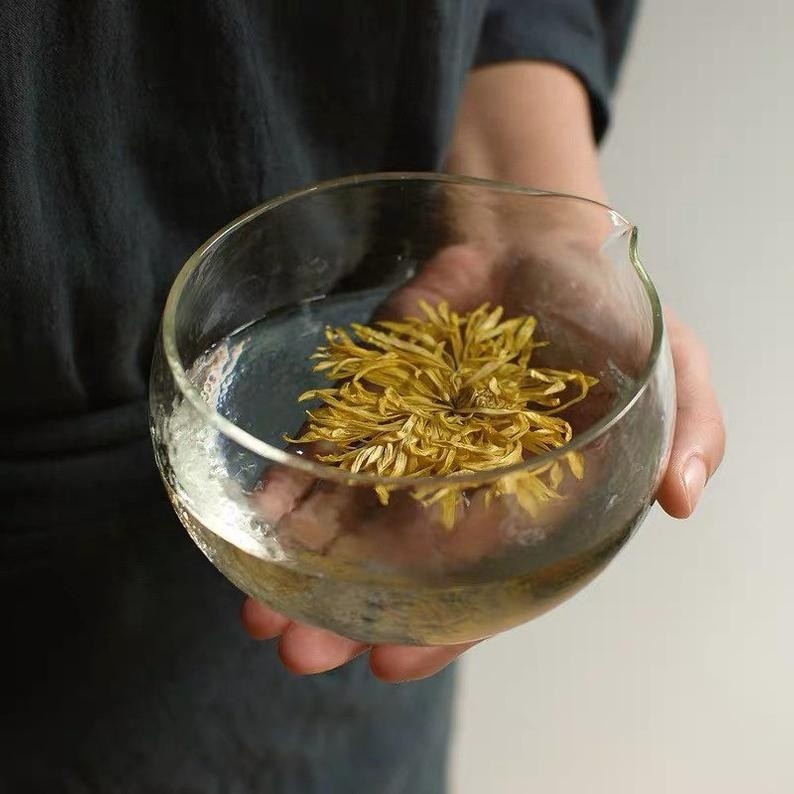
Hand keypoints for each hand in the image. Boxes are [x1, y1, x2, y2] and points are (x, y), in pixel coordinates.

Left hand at [242, 60, 724, 680]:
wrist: (532, 238)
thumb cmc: (605, 304)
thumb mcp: (669, 361)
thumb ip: (688, 425)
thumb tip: (682, 497)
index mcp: (528, 502)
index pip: (484, 586)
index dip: (445, 630)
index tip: (392, 662)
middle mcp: (458, 487)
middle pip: (396, 568)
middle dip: (346, 613)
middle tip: (299, 651)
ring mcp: (406, 445)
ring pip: (346, 520)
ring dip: (299, 564)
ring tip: (254, 609)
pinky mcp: (368, 400)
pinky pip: (321, 450)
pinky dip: (289, 483)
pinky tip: (254, 515)